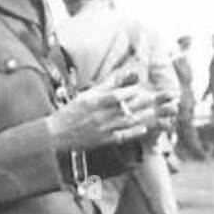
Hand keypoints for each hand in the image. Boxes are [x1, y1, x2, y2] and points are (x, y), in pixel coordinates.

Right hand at [46, 77, 160, 153]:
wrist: (58, 134)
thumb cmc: (73, 112)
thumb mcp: (87, 94)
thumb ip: (107, 84)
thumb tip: (125, 72)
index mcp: (92, 102)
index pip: (112, 96)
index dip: (126, 92)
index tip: (139, 88)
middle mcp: (98, 116)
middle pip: (123, 108)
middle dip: (140, 103)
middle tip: (155, 98)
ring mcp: (102, 129)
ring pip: (125, 122)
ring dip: (141, 116)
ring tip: (154, 111)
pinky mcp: (104, 141)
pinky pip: (121, 136)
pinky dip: (133, 132)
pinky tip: (144, 128)